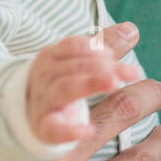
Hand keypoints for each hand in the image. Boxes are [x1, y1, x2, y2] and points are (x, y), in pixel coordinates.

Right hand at [26, 31, 143, 145]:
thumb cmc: (60, 83)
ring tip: (115, 83)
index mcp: (52, 57)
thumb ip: (105, 46)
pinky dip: (69, 131)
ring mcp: (43, 103)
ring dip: (90, 83)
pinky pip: (53, 129)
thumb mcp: (79, 62)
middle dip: (103, 66)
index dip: (93, 48)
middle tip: (133, 72)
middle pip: (74, 67)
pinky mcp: (45, 128)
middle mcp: (45, 77)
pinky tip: (89, 131)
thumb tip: (131, 29)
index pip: (72, 46)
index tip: (112, 55)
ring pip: (64, 89)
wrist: (27, 116)